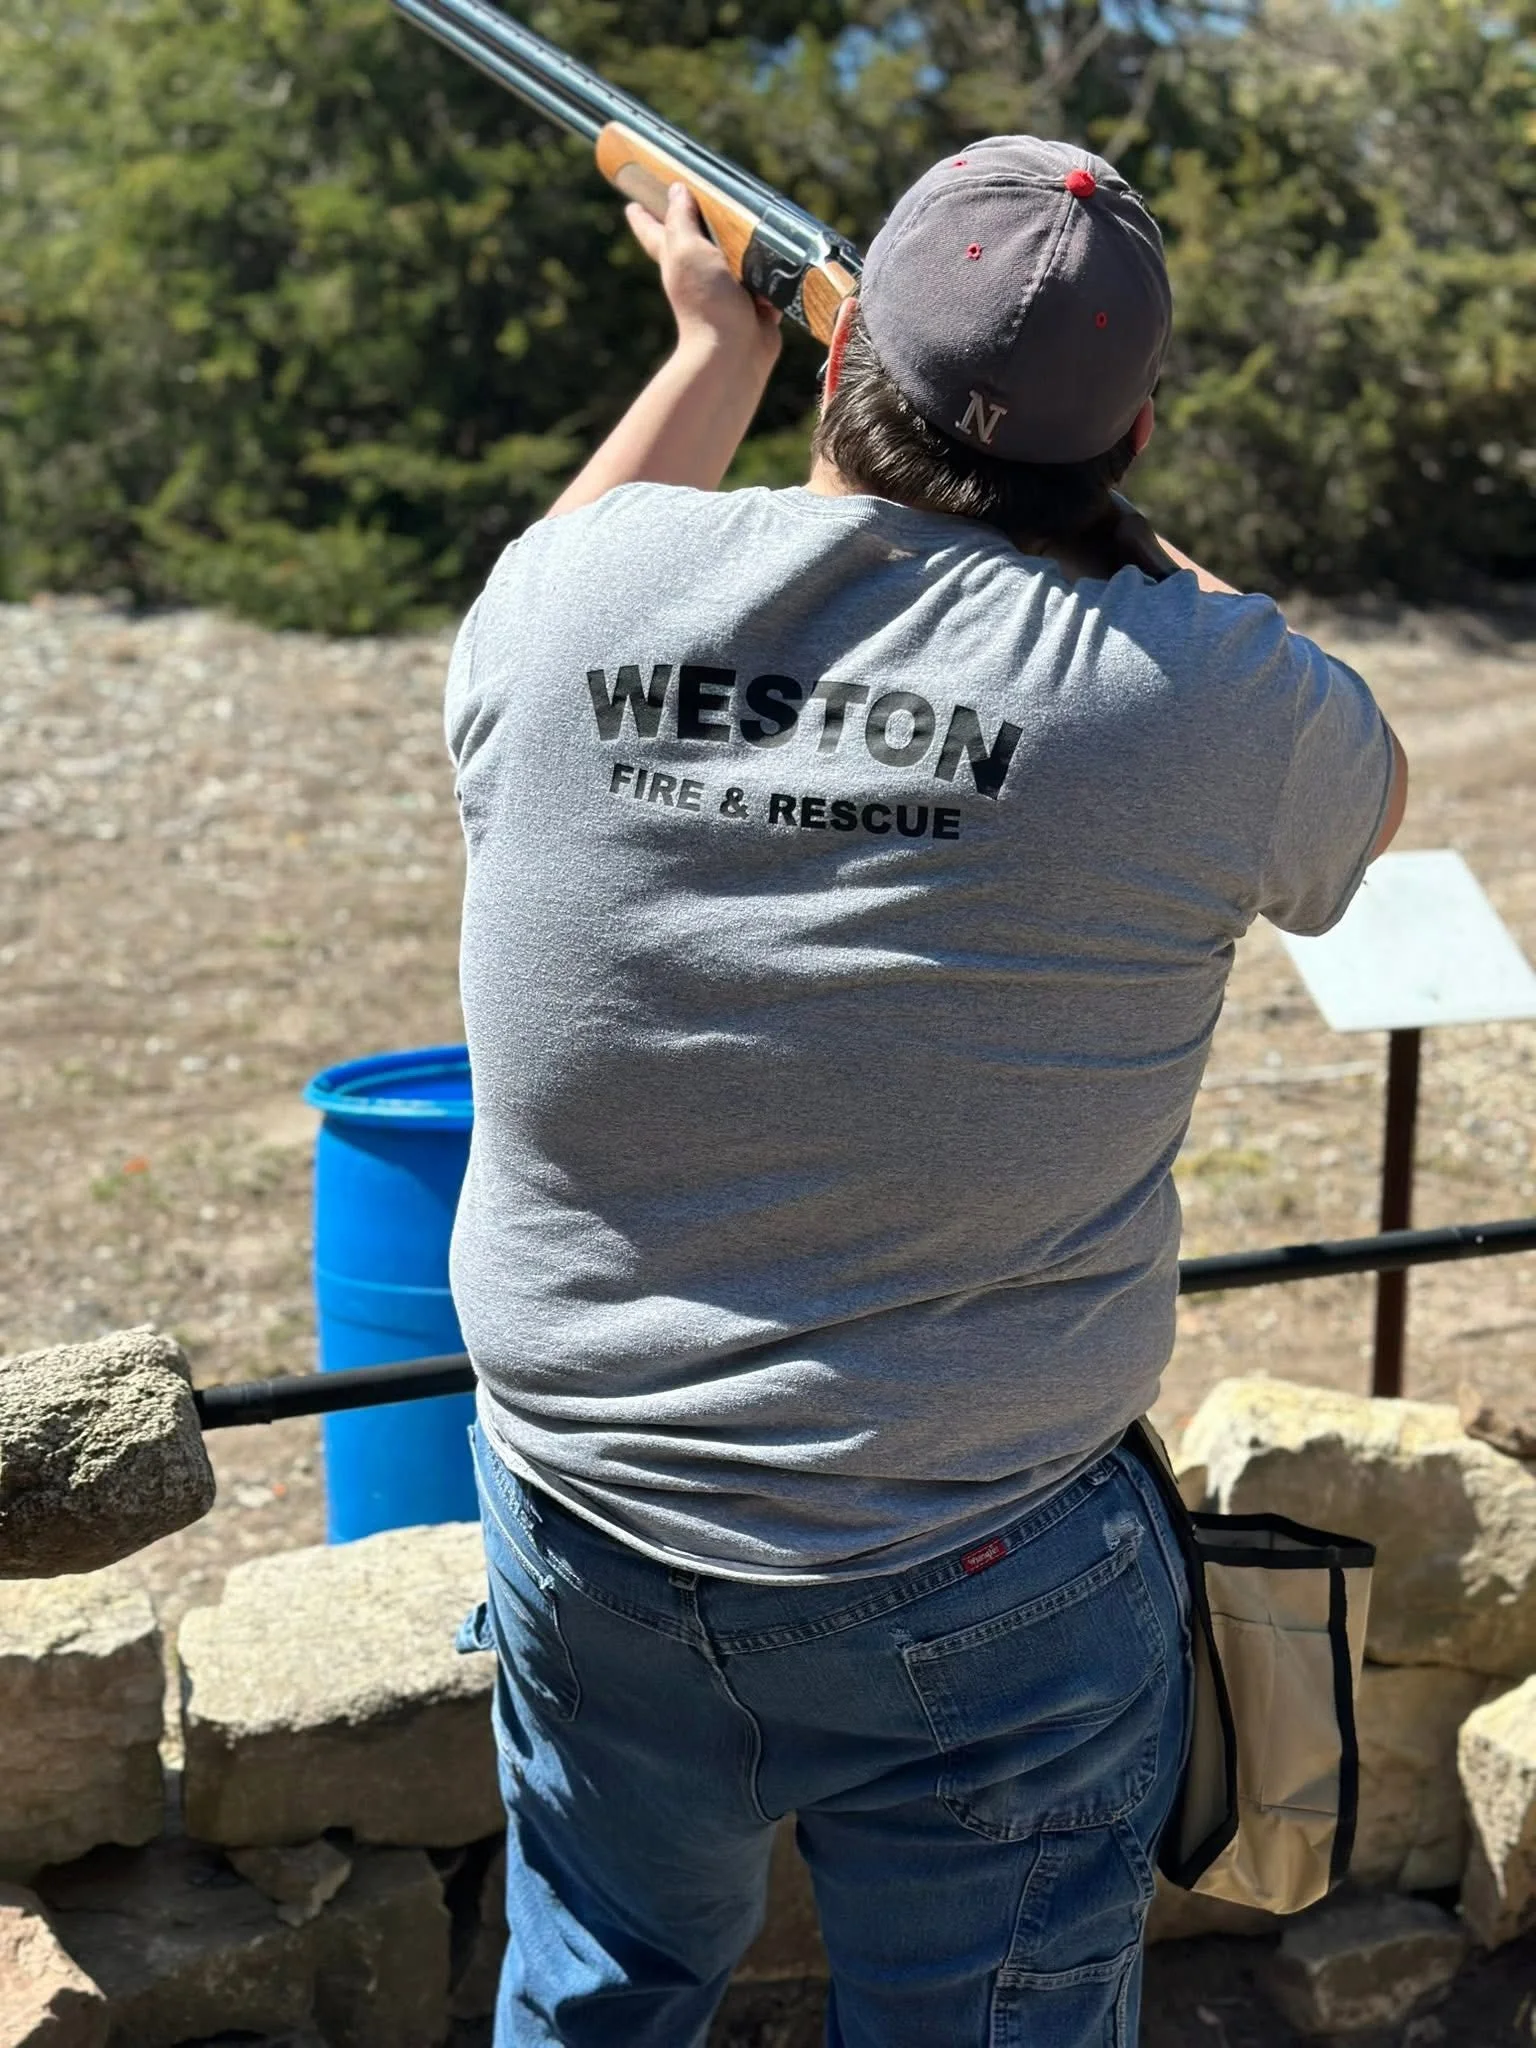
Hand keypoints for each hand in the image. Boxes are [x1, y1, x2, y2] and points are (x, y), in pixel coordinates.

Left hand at [625, 183, 781, 376]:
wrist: (733, 351)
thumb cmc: (706, 301)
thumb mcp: (687, 250)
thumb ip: (681, 220)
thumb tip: (676, 190)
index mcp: (676, 258)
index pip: (652, 230)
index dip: (643, 214)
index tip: (632, 200)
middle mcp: (699, 273)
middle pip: (694, 239)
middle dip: (695, 220)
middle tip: (699, 196)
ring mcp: (728, 289)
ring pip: (732, 256)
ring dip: (740, 240)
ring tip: (748, 213)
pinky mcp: (755, 303)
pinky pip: (764, 278)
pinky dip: (770, 268)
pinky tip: (780, 251)